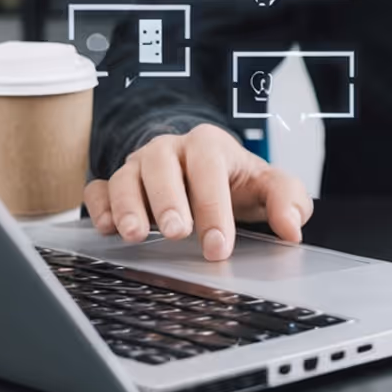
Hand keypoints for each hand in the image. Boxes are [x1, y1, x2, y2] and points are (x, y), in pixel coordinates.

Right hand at [82, 123, 313, 260]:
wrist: (206, 169)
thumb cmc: (237, 180)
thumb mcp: (270, 185)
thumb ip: (289, 201)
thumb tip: (292, 228)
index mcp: (208, 145)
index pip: (208, 169)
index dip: (213, 208)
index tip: (218, 246)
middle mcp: (169, 150)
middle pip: (161, 165)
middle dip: (168, 200)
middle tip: (178, 233)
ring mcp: (138, 165)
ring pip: (125, 177)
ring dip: (128, 206)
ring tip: (136, 236)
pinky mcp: (116, 183)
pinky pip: (99, 188)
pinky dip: (99, 206)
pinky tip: (106, 229)